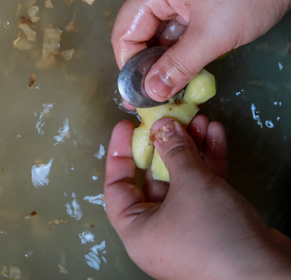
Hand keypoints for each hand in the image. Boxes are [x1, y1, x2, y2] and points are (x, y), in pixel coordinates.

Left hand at [104, 116, 290, 279]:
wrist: (266, 275)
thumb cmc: (216, 239)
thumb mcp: (190, 185)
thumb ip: (175, 151)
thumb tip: (163, 126)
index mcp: (136, 231)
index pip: (117, 185)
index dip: (121, 152)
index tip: (127, 127)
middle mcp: (157, 233)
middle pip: (153, 179)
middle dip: (165, 146)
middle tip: (170, 119)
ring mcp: (186, 230)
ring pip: (182, 181)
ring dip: (191, 149)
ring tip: (199, 121)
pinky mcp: (214, 227)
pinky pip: (204, 190)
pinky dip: (209, 163)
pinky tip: (215, 136)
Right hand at [111, 0, 290, 101]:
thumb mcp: (213, 36)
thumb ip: (178, 66)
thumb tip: (150, 92)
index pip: (125, 29)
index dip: (129, 63)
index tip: (141, 90)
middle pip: (141, 28)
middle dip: (148, 61)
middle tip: (158, 92)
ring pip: (163, 26)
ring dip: (168, 53)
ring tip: (176, 82)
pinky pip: (182, 19)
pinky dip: (184, 41)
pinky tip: (193, 61)